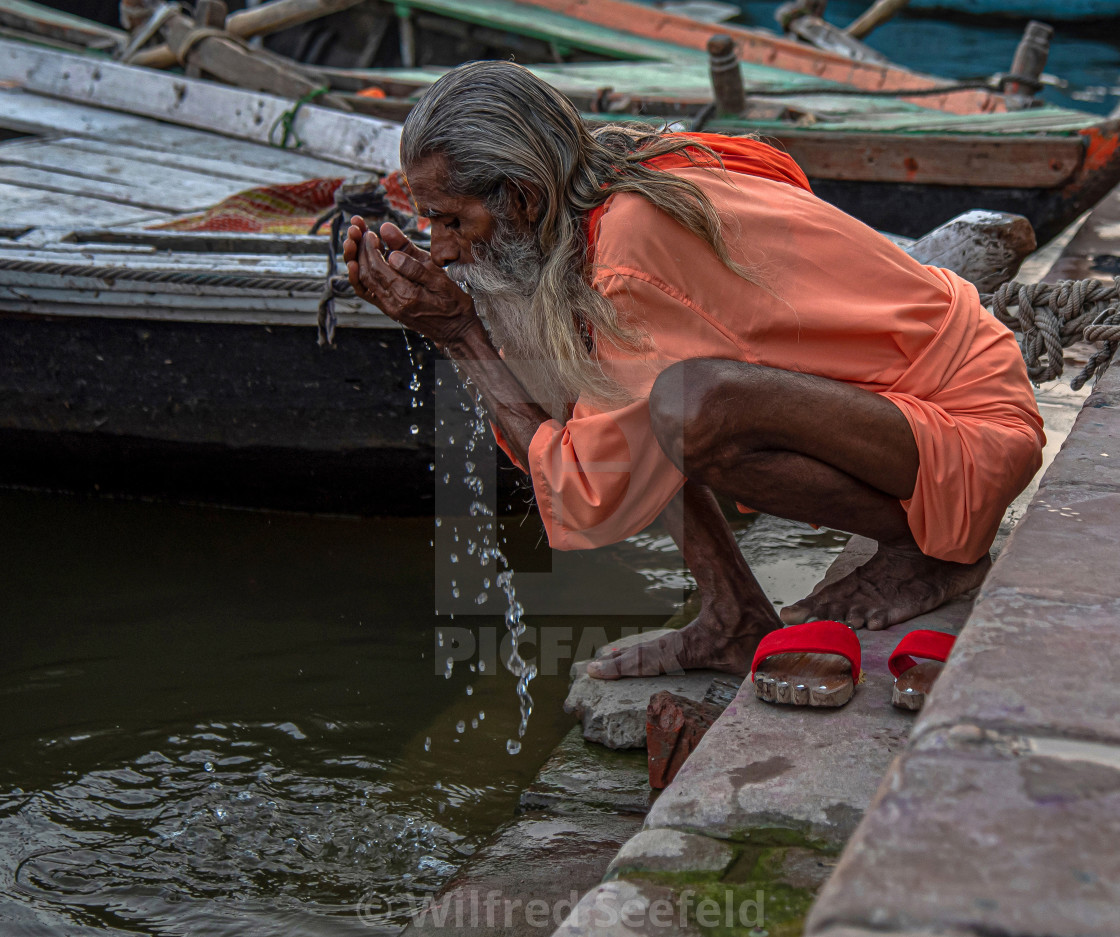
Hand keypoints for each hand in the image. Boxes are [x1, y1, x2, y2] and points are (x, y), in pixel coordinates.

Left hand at [343, 216, 480, 345]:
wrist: (456, 331)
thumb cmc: (453, 304)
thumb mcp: (440, 279)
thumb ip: (414, 263)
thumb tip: (391, 249)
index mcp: (406, 296)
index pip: (378, 268)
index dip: (370, 248)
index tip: (370, 232)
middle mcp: (393, 304)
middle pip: (366, 274)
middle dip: (360, 250)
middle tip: (359, 232)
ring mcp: (389, 309)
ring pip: (363, 282)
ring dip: (357, 260)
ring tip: (357, 242)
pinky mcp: (389, 310)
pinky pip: (367, 292)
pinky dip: (359, 275)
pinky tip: (359, 262)